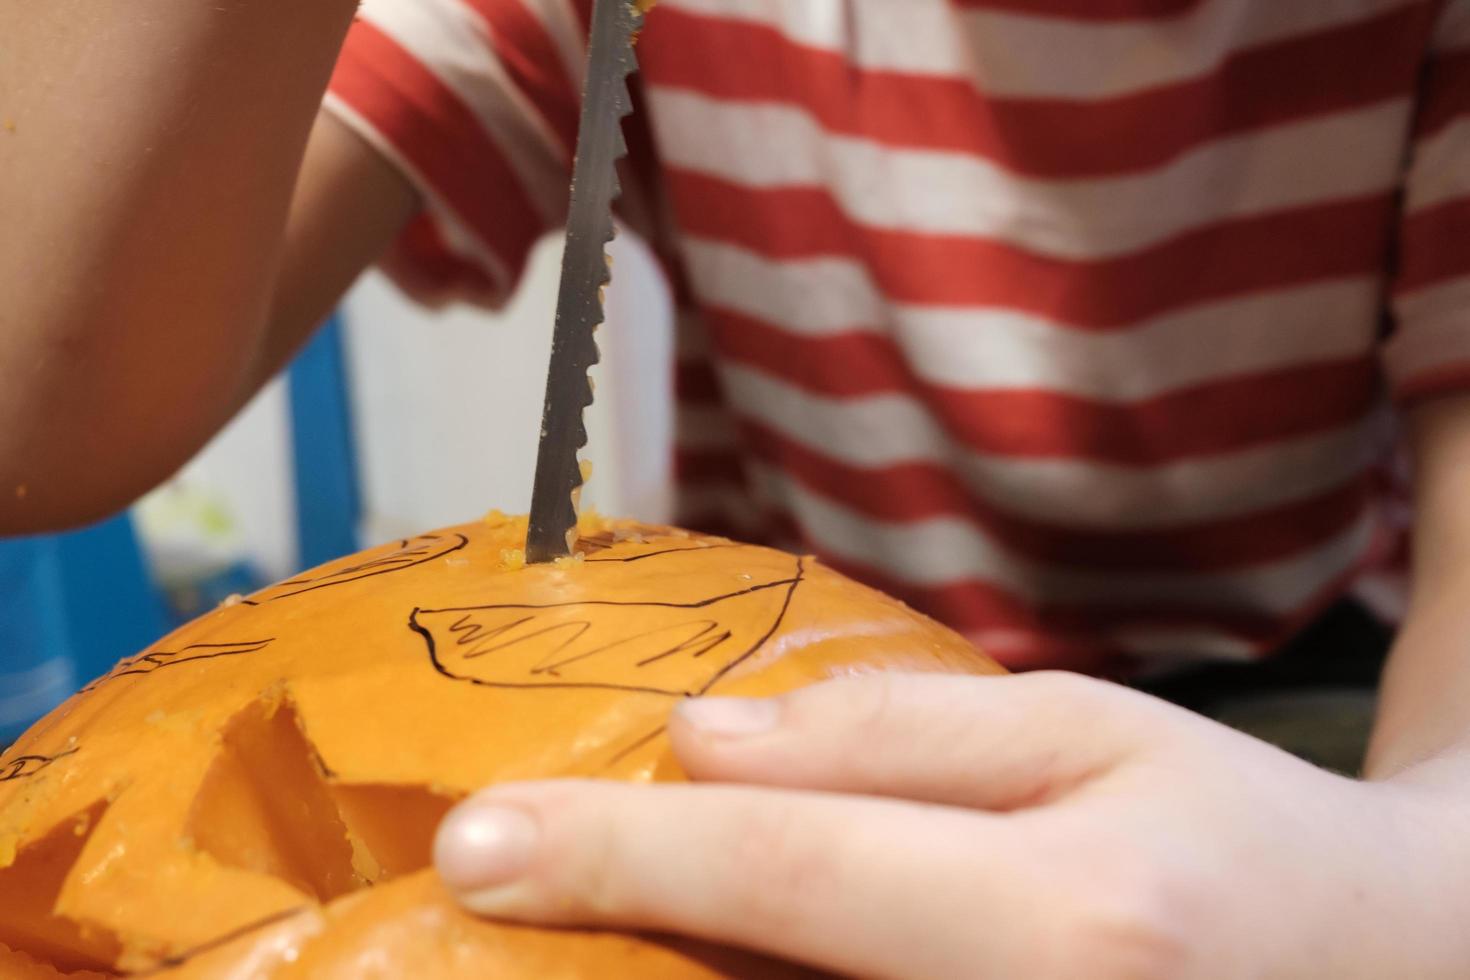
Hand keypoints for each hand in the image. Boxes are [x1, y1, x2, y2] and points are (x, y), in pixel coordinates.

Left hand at [432, 672, 1459, 978]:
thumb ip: (900, 737)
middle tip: (487, 897)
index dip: (619, 853)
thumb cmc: (1237, 841)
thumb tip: (711, 746)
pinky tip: (696, 957)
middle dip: (606, 947)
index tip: (478, 843)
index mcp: (1063, 922)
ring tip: (574, 923)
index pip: (786, 872)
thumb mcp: (1095, 738)